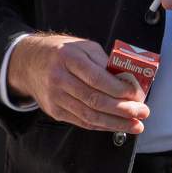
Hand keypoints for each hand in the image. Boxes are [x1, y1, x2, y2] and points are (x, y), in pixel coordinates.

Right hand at [7, 34, 149, 132]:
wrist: (29, 62)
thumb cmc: (62, 52)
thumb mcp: (82, 46)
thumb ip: (103, 61)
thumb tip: (127, 79)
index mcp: (68, 58)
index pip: (97, 78)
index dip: (119, 89)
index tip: (137, 94)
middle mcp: (59, 78)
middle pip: (94, 100)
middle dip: (123, 109)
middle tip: (143, 112)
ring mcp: (55, 97)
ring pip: (89, 115)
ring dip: (116, 123)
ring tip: (136, 125)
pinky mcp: (54, 111)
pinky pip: (81, 121)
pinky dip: (101, 125)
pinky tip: (117, 126)